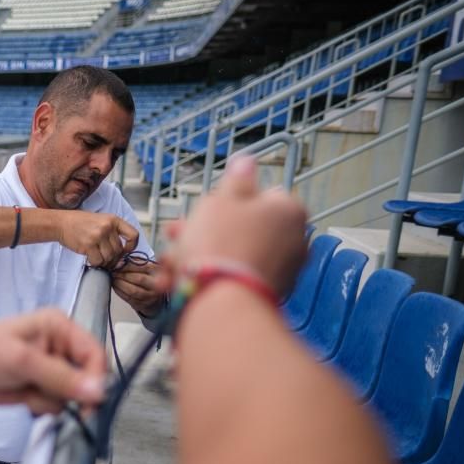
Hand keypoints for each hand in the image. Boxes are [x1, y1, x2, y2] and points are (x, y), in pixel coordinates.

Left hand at [0, 310, 106, 414]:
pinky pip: (57, 404)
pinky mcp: (41, 386)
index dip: (96, 379)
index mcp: (60, 327)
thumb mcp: (22, 362)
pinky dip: (42, 406)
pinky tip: (23, 398)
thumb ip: (61, 377)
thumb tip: (98, 392)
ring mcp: (51, 368)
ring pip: (72, 394)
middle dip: (70, 392)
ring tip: (26, 390)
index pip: (94, 354)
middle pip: (88, 377)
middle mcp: (60, 345)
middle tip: (46, 395)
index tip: (90, 402)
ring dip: (51, 400)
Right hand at [49, 210, 137, 267]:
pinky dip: (94, 263)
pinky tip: (90, 258)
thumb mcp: (101, 221)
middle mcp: (107, 226)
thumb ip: (113, 234)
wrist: (61, 223)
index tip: (124, 251)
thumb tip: (122, 256)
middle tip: (105, 259)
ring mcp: (98, 235)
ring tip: (97, 258)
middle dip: (113, 258)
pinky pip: (98, 261)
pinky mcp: (88, 245)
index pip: (133, 235)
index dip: (131, 247)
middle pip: (119, 250)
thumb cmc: (81, 223)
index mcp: (113, 219)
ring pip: (109, 257)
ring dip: (104, 262)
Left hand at [112, 261, 164, 316]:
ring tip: (114, 279)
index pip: (143, 267)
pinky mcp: (141, 305)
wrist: (153, 296)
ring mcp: (150, 296)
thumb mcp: (144, 267)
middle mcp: (156, 285)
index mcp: (157, 272)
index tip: (117, 264)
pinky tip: (115, 286)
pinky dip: (119, 292)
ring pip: (133, 291)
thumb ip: (134, 262)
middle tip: (114, 272)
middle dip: (123, 275)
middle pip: (139, 279)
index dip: (128, 266)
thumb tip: (120, 260)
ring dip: (120, 284)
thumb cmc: (146, 278)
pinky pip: (128, 298)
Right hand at [157, 154, 307, 296]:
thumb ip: (237, 179)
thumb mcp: (221, 199)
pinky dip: (210, 279)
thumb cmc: (220, 244)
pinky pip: (235, 279)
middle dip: (205, 232)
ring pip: (234, 255)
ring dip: (199, 257)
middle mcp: (294, 240)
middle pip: (243, 228)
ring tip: (169, 266)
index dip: (228, 201)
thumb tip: (247, 161)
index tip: (203, 209)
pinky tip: (178, 283)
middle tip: (175, 235)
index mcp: (288, 210)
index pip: (261, 195)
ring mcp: (283, 271)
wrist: (222, 302)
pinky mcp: (267, 296)